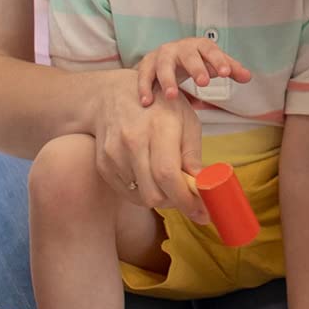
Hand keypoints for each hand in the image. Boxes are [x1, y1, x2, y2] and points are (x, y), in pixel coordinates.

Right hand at [85, 71, 208, 223]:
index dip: (186, 200)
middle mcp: (133, 141)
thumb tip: (204, 186)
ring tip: (167, 179)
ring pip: (141, 196)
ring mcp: (114, 153)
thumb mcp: (186, 120)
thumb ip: (193, 154)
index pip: (168, 175)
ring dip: (159, 196)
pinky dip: (142, 191)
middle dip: (175, 202)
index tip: (202, 213)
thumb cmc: (157, 106)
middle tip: (186, 196)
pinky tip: (149, 175)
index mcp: (159, 127)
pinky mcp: (103, 164)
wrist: (112, 94)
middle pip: (154, 193)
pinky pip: (127, 192)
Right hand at [136, 38, 251, 106]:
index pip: (210, 50)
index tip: (226, 73)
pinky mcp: (146, 65)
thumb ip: (230, 68)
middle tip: (204, 82)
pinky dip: (144, 88)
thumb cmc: (196, 60)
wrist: (168, 55)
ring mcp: (162, 56)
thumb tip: (248, 77)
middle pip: (188, 55)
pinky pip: (144, 76)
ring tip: (172, 96)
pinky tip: (147, 102)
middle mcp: (179, 48)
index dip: (218, 60)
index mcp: (199, 46)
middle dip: (196, 67)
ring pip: (163, 65)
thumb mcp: (213, 62)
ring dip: (167, 80)